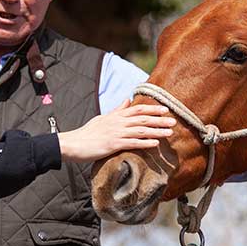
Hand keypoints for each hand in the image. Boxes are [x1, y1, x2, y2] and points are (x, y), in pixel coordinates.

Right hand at [58, 102, 175, 162]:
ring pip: (140, 130)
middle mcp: (118, 122)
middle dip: (159, 119)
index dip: (152, 108)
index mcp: (116, 116)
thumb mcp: (102, 119)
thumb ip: (117, 110)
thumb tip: (128, 100)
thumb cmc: (87, 133)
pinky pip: (132, 143)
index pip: (138, 109)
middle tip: (174, 120)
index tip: (165, 109)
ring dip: (156, 131)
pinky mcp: (113, 145)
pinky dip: (144, 143)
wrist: (73, 144)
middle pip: (142, 118)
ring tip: (169, 132)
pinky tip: (155, 144)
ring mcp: (116, 133)